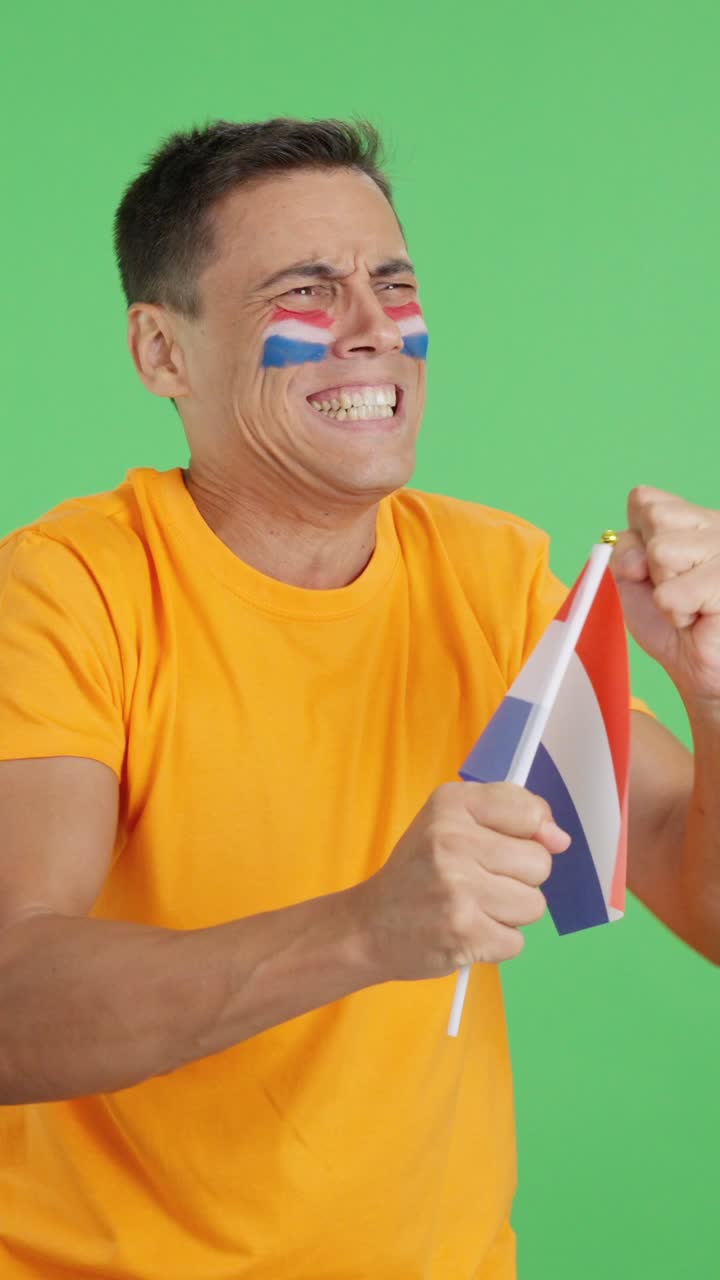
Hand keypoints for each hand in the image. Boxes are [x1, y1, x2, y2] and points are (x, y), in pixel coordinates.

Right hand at [350, 781, 569, 981]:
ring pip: (534, 905)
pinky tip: (468, 931)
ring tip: (475, 908)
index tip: (505, 846)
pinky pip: (517, 941)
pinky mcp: (465, 934)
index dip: (530, 834)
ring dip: (510, 913)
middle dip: (518, 878)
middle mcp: (452, 840)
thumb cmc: (419, 871)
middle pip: (539, 863)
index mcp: (451, 804)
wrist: (369, 926)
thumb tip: (560, 839)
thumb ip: (511, 814)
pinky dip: (497, 942)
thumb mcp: (452, 822)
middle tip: (480, 882)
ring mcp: (459, 889)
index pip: (530, 813)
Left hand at [612, 486, 719, 702]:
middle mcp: (717, 524)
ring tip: (689, 605)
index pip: (645, 499)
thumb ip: (625, 551)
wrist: (706, 669)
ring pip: (662, 550)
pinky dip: (677, 614)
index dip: (636, 541)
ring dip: (665, 589)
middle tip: (676, 590)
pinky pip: (671, 593)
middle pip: (654, 517)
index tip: (655, 571)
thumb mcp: (635, 579)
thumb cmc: (675, 624)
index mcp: (695, 518)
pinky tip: (700, 619)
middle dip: (651, 564)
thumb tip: (635, 553)